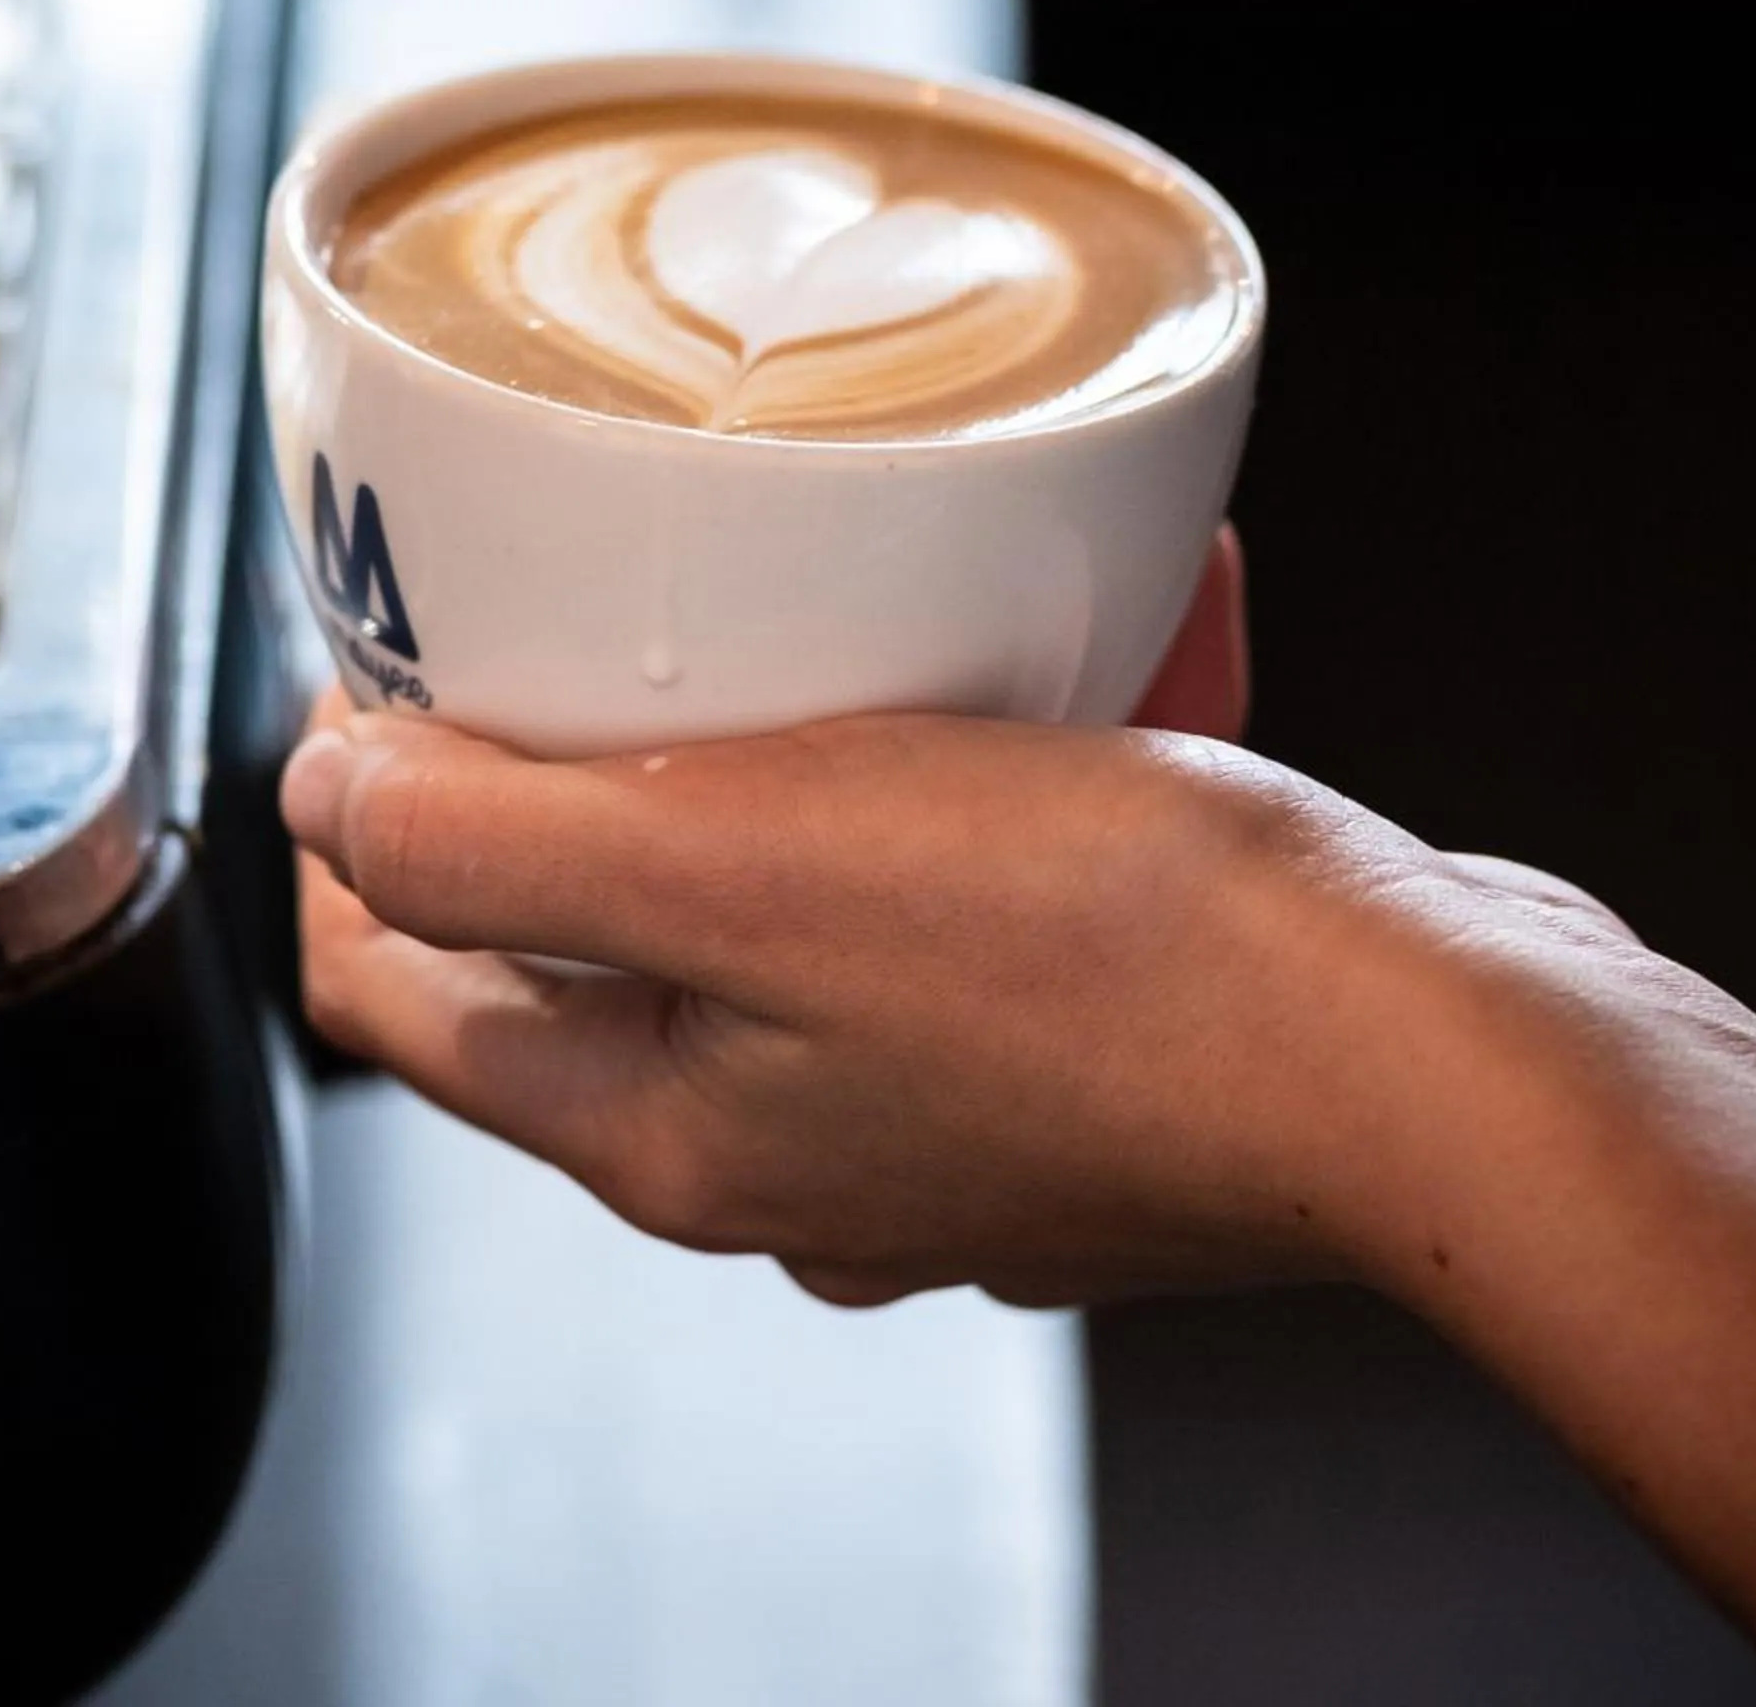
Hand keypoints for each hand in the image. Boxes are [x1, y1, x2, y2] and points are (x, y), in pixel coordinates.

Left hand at [286, 530, 1625, 1308]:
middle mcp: (784, 1153)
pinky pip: (964, 887)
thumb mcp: (742, 865)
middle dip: (579, 765)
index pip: (393, 991)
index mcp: (667, 1130)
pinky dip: (985, 766)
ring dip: (802, 744)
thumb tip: (326, 801)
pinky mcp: (1066, 1063)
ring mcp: (932, 1118)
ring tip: (859, 601)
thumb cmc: (1117, 962)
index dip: (351, 822)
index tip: (392, 671)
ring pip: (785, 901)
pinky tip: (1066, 655)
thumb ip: (494, 844)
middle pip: (584, 941)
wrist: (1429, 1052)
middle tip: (613, 610)